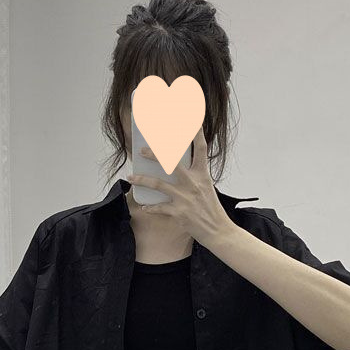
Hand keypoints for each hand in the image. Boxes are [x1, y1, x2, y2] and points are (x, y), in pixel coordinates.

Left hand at [126, 125, 233, 247]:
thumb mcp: (206, 188)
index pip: (200, 149)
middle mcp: (193, 183)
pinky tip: (144, 206)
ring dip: (142, 180)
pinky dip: (150, 207)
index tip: (191, 118)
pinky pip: (159, 208)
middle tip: (141, 150)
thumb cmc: (210, 209)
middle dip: (155, 154)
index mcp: (202, 175)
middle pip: (171, 163)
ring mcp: (185, 198)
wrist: (218, 231)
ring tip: (131, 177)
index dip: (195, 132)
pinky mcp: (179, 212)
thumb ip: (192, 177)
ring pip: (158, 185)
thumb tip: (172, 169)